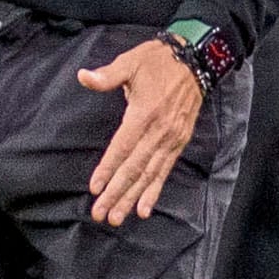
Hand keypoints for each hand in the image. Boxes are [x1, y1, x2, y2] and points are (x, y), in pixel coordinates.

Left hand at [78, 39, 204, 224]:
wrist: (195, 61)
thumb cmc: (156, 61)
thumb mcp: (130, 62)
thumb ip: (108, 75)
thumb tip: (83, 76)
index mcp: (144, 113)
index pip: (122, 147)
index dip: (108, 168)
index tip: (94, 188)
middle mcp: (159, 132)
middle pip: (134, 168)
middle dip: (116, 193)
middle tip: (100, 214)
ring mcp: (171, 140)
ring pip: (149, 175)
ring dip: (132, 198)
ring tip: (117, 217)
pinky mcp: (179, 143)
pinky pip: (165, 171)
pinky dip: (154, 191)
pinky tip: (144, 208)